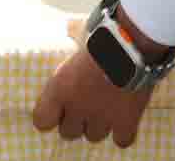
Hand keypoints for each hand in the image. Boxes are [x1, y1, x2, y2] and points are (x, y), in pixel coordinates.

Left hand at [32, 45, 154, 146]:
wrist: (133, 42)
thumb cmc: (103, 35)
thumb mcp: (79, 36)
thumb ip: (71, 45)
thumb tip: (67, 34)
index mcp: (59, 89)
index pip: (41, 121)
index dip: (50, 115)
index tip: (58, 107)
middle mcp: (77, 108)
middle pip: (68, 132)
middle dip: (76, 120)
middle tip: (87, 103)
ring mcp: (101, 118)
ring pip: (94, 136)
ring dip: (99, 124)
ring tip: (108, 106)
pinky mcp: (126, 121)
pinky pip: (121, 140)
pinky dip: (123, 132)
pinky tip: (125, 118)